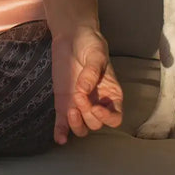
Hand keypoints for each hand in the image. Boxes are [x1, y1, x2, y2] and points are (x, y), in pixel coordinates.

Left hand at [51, 26, 122, 144]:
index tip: (96, 108)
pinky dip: (61, 132)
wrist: (71, 35)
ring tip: (70, 111)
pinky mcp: (63, 102)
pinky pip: (62, 123)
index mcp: (111, 94)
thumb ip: (92, 72)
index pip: (115, 117)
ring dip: (76, 125)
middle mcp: (96, 103)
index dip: (107, 118)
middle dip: (88, 114)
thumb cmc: (90, 44)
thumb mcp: (96, 54)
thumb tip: (83, 89)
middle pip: (96, 123)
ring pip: (81, 128)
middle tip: (79, 96)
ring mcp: (79, 104)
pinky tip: (59, 138)